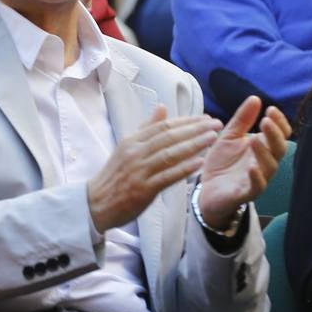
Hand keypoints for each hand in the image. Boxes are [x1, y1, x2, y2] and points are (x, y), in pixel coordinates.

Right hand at [87, 106, 221, 230]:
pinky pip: (167, 177)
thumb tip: (162, 108)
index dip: (186, 121)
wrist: (95, 203)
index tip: (205, 118)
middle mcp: (135, 153)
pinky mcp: (143, 189)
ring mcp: (139, 171)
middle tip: (216, 124)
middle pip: (169, 137)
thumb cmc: (115, 176)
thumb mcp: (126, 148)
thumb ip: (146, 128)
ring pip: (170, 154)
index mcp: (132, 141)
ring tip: (212, 138)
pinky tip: (199, 163)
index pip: (163, 126)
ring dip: (193, 145)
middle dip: (195, 129)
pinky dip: (184, 169)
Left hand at [195, 96, 292, 231]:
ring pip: (270, 167)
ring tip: (254, 140)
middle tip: (266, 121)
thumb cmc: (221, 163)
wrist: (205, 190)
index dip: (279, 122)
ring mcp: (257, 179)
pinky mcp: (245, 194)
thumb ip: (242, 119)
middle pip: (279, 149)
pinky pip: (257, 187)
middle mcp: (264, 163)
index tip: (270, 109)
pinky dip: (257, 178)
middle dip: (274, 134)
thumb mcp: (229, 136)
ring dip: (264, 153)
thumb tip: (255, 98)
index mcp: (262, 148)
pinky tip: (251, 168)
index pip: (280, 134)